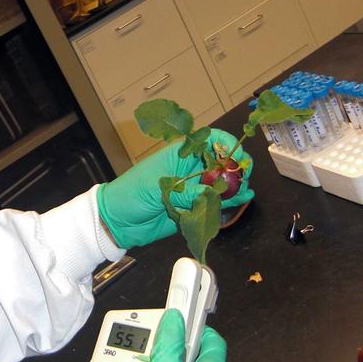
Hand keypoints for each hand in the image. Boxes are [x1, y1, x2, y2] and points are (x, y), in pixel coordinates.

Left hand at [96, 129, 253, 248]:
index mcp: (180, 155)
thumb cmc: (131, 195)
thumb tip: (210, 194)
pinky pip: (217, 202)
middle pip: (221, 161)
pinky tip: (244, 198)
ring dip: (236, 184)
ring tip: (244, 189)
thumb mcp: (156, 188)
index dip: (225, 143)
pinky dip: (231, 200)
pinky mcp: (195, 208)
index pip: (209, 140)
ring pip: (222, 182)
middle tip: (242, 175)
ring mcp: (194, 189)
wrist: (118, 221)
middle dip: (235, 166)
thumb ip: (184, 191)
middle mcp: (191, 169)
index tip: (235, 154)